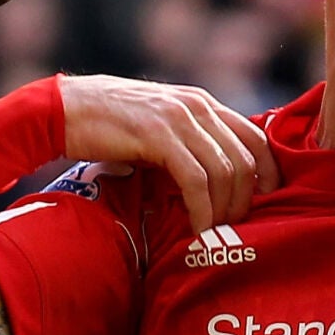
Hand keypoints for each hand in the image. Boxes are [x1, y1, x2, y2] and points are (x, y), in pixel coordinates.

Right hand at [59, 75, 279, 233]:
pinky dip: (202, 209)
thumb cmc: (109, 125)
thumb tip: (217, 182)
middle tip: (235, 226)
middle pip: (244, 158)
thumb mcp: (160, 126)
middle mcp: (197, 106)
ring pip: (224, 171)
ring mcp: (179, 119)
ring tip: (215, 232)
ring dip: (224, 209)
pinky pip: (196, 180)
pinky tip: (197, 228)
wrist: (65, 109)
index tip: (265, 202)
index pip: (256, 137)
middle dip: (245, 198)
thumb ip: (189, 142)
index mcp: (202, 103)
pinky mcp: (159, 136)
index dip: (269, 172)